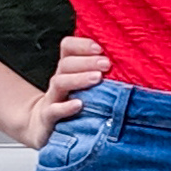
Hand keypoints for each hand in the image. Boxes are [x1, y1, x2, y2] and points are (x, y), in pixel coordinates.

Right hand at [14, 31, 110, 145]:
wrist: (42, 126)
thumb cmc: (70, 103)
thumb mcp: (83, 85)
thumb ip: (99, 73)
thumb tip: (129, 62)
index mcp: (68, 69)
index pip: (68, 47)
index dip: (82, 44)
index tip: (100, 48)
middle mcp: (59, 80)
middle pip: (66, 64)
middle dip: (87, 61)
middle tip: (106, 63)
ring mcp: (52, 99)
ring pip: (60, 82)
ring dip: (79, 79)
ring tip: (97, 78)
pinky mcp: (48, 118)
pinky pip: (54, 110)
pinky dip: (66, 107)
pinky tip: (79, 105)